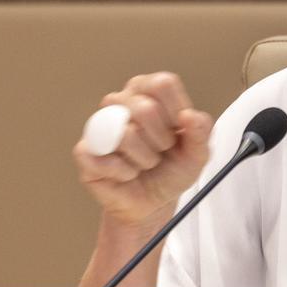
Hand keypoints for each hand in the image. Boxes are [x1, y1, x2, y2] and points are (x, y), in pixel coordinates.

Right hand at [72, 72, 212, 228]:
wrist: (153, 202)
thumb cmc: (173, 169)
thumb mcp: (198, 153)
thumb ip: (201, 132)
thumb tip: (189, 115)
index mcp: (149, 91)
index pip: (162, 84)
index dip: (176, 111)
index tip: (179, 130)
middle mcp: (121, 101)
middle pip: (145, 108)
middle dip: (163, 139)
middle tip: (162, 150)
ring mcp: (99, 125)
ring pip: (126, 134)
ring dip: (145, 158)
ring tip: (146, 164)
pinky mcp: (85, 151)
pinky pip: (103, 157)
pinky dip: (124, 172)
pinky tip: (128, 174)